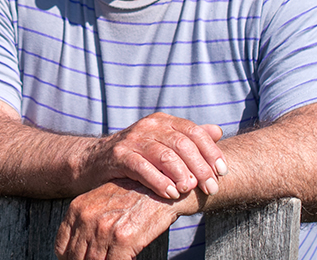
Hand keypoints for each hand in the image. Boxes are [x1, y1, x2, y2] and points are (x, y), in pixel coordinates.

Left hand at [55, 179, 186, 259]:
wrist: (162, 188)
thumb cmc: (133, 197)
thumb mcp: (101, 203)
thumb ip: (85, 224)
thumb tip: (74, 250)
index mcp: (77, 209)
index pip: (62, 248)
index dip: (69, 259)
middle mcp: (87, 218)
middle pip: (76, 258)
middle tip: (100, 259)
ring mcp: (105, 229)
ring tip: (111, 259)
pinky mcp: (124, 239)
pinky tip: (126, 259)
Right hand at [82, 112, 224, 200]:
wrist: (94, 161)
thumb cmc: (135, 156)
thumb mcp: (162, 143)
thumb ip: (189, 138)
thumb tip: (218, 131)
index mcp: (163, 122)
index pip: (193, 132)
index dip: (211, 151)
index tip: (223, 172)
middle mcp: (148, 127)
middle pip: (181, 144)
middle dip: (200, 167)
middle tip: (211, 188)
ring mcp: (132, 140)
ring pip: (163, 154)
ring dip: (181, 174)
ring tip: (190, 190)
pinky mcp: (118, 155)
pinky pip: (141, 167)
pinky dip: (158, 181)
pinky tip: (169, 194)